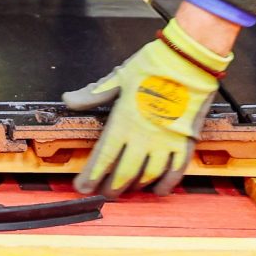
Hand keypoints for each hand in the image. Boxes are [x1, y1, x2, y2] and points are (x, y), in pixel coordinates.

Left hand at [63, 18, 230, 195]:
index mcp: (123, 121)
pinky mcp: (187, 142)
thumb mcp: (117, 77)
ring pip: (148, 175)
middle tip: (102, 194)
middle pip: (124, 172)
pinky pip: (177, 170)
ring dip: (135, 186)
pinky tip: (158, 190)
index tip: (82, 188)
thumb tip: (67, 100)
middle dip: (111, 186)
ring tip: (125, 191)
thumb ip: (92, 94)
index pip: (104, 156)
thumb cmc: (150, 66)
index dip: (91, 175)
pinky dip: (167, 183)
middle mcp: (144, 137)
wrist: (188, 61)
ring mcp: (167, 142)